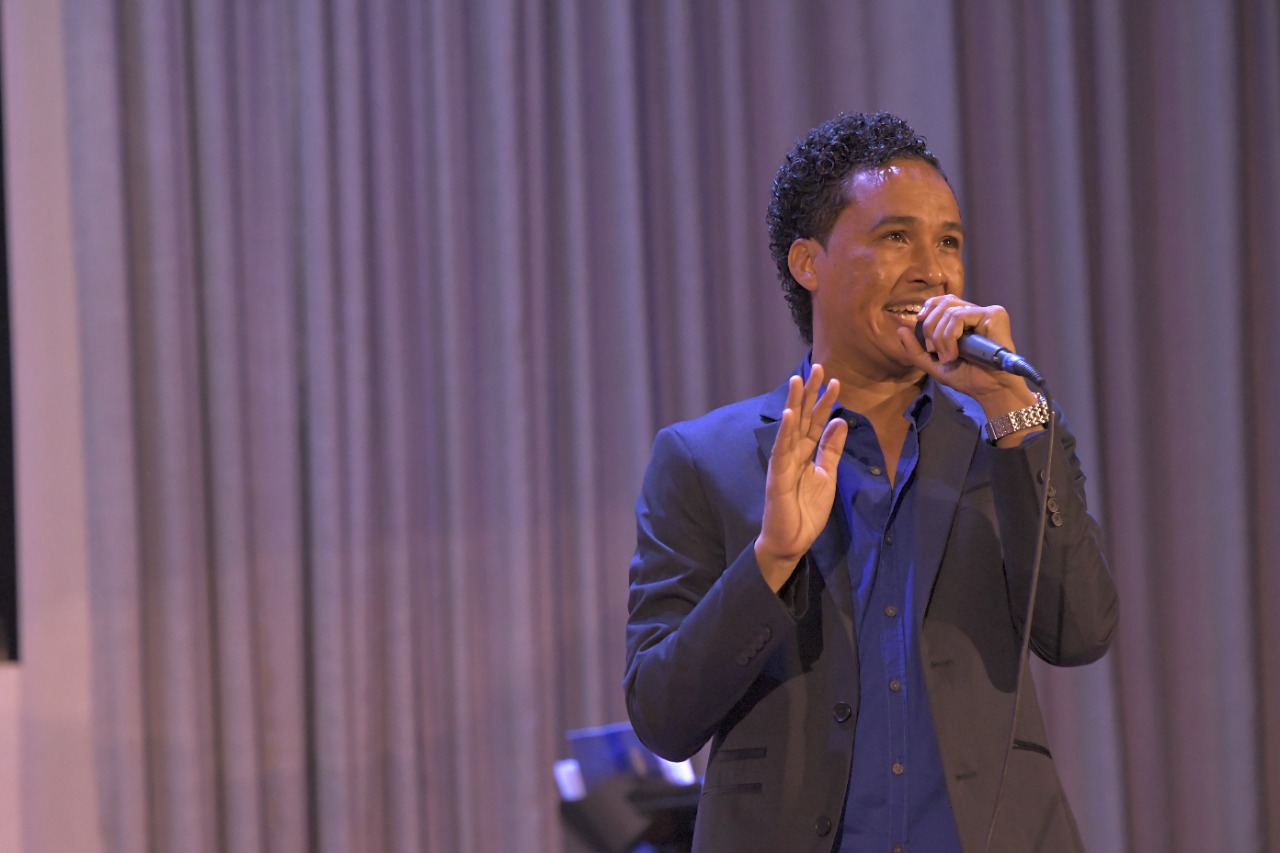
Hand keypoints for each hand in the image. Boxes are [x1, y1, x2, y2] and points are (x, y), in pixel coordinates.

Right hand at [755, 364, 847, 591]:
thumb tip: (840, 421)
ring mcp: (782, 462)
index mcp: (805, 453)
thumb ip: (831, 450)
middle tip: (819, 367)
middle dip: (810, 393)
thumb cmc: (806, 511)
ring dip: (794, 403)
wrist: (791, 540)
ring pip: (789, 427)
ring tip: (799, 381)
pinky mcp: (777, 475)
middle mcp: (792, 452)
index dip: (825, 402)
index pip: (816, 422)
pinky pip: (781, 450)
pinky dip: (784, 432)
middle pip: (802, 417)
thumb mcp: (827, 476)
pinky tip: (788, 414)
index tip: (836, 381)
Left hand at [896, 295, 1037, 413]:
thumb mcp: (934, 364)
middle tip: (934, 350)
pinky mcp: (994, 315)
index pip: (942, 301)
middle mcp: (975, 313)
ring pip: (949, 311)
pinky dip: (951, 336)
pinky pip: (960, 316)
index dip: (928, 308)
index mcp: (964, 320)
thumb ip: (916, 349)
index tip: (919, 323)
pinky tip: (955, 353)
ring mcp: (986, 313)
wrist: (989, 389)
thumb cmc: (967, 378)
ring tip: (948, 357)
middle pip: (943, 303)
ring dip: (941, 338)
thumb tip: (900, 329)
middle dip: (930, 328)